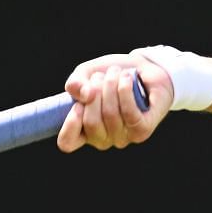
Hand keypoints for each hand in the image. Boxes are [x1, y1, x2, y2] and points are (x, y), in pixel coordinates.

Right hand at [56, 54, 173, 151]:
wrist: (144, 70)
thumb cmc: (111, 77)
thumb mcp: (86, 74)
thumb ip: (75, 83)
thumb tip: (84, 94)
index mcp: (84, 131)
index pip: (67, 142)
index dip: (69, 124)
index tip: (78, 104)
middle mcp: (102, 139)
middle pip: (90, 122)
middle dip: (94, 91)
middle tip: (101, 76)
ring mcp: (123, 137)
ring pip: (110, 114)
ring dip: (111, 85)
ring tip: (116, 72)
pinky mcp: (142, 130)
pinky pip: (129, 113)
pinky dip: (125, 91)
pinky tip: (126, 78)